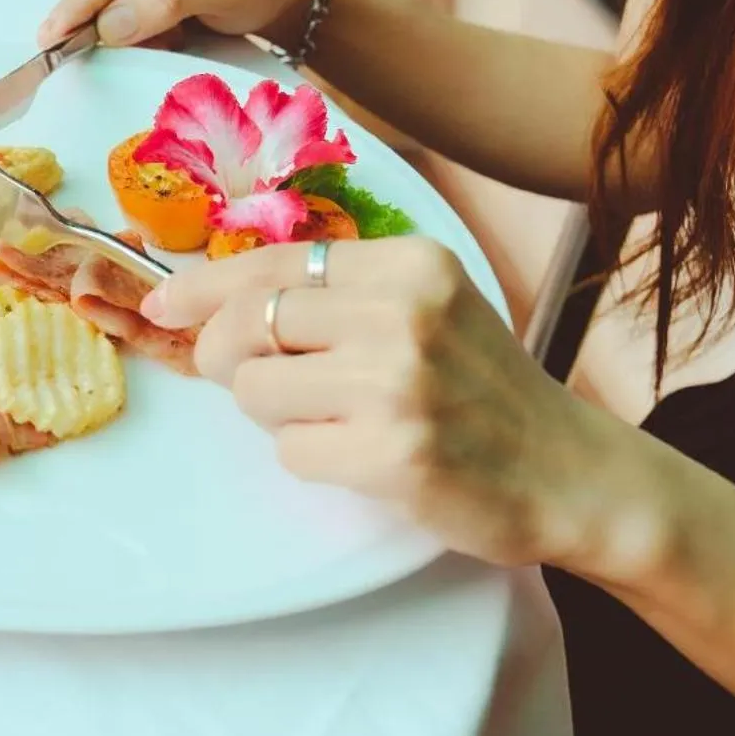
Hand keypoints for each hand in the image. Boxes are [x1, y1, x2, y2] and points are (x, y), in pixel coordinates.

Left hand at [142, 236, 634, 570]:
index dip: (203, 287)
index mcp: (408, 264)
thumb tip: (213, 298)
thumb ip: (337, 294)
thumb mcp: (425, 308)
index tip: (164, 306)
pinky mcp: (394, 453)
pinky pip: (290, 453)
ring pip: (256, 392)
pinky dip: (311, 461)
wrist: (570, 473)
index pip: (271, 262)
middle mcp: (403, 312)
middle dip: (232, 360)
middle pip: (247, 325)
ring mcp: (399, 383)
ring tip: (336, 421)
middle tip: (266, 383)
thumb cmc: (481, 390)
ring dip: (277, 416)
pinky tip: (363, 458)